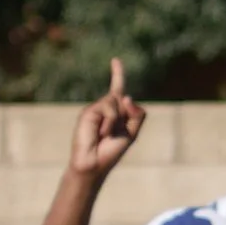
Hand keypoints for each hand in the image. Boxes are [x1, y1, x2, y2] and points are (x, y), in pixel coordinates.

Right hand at [69, 58, 145, 182]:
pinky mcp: (88, 113)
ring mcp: (95, 110)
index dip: (117, 74)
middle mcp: (104, 108)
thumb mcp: (132, 133)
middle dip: (124, 115)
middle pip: (122, 98)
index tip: (115, 60)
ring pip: (115, 101)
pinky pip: (108, 108)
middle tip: (112, 134)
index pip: (117, 89)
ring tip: (106, 135)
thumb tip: (128, 96)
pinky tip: (102, 133)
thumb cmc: (111, 151)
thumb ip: (137, 115)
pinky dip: (110, 121)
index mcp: (115, 113)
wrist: (93, 164)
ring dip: (116, 120)